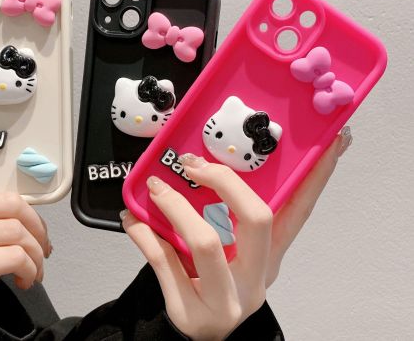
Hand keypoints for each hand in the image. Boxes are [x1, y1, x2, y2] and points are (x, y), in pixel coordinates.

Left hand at [122, 130, 350, 339]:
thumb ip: (227, 215)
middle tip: (194, 164)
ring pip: (206, 242)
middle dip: (225, 182)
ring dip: (175, 206)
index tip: (330, 144)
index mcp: (269, 258)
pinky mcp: (192, 314)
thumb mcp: (232, 253)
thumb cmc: (213, 283)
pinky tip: (134, 220)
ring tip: (155, 188)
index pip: (299, 212)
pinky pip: (163, 262)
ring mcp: (226, 301)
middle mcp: (255, 280)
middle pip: (257, 219)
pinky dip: (145, 234)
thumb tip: (206, 162)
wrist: (196, 337)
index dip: (315, 179)